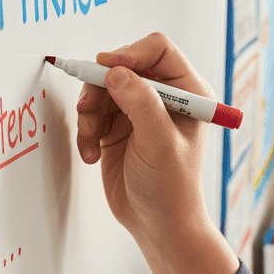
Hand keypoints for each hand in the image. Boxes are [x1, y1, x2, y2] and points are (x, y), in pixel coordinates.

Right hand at [74, 33, 209, 241]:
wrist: (157, 224)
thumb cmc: (171, 188)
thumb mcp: (159, 142)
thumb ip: (140, 102)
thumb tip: (116, 71)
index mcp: (188, 92)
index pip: (157, 49)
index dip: (130, 54)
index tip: (109, 69)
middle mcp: (164, 96)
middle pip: (122, 65)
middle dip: (101, 86)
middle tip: (89, 109)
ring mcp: (138, 111)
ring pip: (102, 87)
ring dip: (89, 112)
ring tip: (91, 139)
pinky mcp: (117, 127)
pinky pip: (92, 112)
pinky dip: (85, 131)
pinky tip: (91, 156)